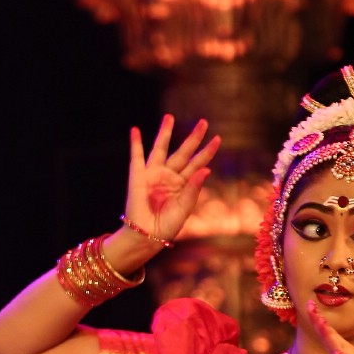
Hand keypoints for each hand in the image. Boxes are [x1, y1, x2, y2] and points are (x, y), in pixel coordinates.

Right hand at [126, 115, 220, 242]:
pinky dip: (135, 144)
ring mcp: (154, 175)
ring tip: (169, 117)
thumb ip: (194, 188)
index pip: (198, 164)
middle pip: (183, 152)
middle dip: (193, 138)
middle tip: (203, 122)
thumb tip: (206, 169)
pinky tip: (135, 130)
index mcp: (183, 185)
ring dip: (165, 133)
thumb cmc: (167, 226)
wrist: (147, 235)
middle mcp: (170, 177)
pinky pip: (136, 157)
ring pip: (161, 149)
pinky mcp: (138, 176)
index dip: (207, 152)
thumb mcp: (185, 208)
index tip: (217, 139)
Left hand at [292, 300, 353, 353]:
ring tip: (321, 324)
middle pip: (330, 335)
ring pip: (340, 347)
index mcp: (337, 349)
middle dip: (320, 322)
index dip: (315, 319)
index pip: (324, 332)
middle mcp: (345, 351)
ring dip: (331, 336)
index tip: (308, 303)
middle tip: (311, 306)